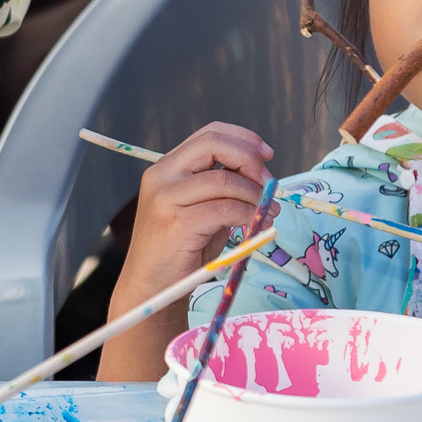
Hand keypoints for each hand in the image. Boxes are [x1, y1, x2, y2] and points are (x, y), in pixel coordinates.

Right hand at [117, 124, 272, 302]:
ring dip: (255, 194)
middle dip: (250, 159)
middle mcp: (162, 175)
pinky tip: (256, 223)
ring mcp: (166, 198)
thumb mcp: (200, 208)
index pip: (210, 134)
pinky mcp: (177, 223)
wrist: (151, 288)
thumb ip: (222, 186)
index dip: (243, 139)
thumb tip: (262, 173)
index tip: (267, 155)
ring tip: (268, 210)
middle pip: (214, 144)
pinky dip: (248, 214)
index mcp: (167, 166)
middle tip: (269, 183)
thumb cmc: (180, 250)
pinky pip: (225, 209)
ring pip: (224, 180)